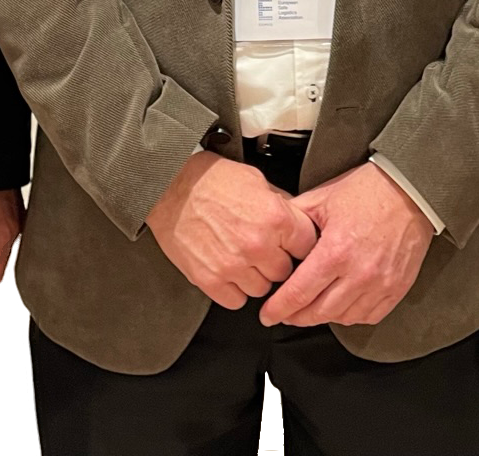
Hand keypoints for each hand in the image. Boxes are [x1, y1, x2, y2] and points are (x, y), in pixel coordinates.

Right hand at [147, 151, 317, 309]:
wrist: (171, 186)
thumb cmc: (210, 180)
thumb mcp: (257, 180)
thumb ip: (281, 205)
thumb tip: (296, 221)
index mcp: (275, 218)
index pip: (307, 246)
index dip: (299, 244)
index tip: (291, 243)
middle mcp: (257, 245)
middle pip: (285, 271)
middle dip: (277, 260)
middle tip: (262, 247)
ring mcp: (234, 265)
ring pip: (262, 289)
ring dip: (255, 276)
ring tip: (242, 257)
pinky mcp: (211, 280)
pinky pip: (236, 300)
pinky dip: (234, 289)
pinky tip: (229, 270)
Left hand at [260, 162, 433, 328]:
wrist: (410, 189)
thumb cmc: (368, 190)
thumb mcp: (322, 198)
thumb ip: (295, 219)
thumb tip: (273, 233)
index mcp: (335, 251)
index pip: (299, 293)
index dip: (279, 309)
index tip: (268, 315)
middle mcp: (358, 273)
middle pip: (319, 312)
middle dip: (296, 317)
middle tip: (285, 314)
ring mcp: (380, 284)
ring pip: (343, 318)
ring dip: (324, 317)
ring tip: (312, 308)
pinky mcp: (397, 288)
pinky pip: (369, 316)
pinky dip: (352, 315)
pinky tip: (341, 306)